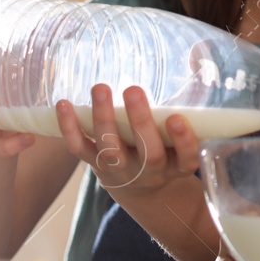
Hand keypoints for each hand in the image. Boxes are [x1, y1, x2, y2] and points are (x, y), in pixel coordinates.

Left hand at [56, 84, 200, 198]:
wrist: (142, 190)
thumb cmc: (167, 154)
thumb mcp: (181, 144)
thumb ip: (183, 120)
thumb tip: (196, 70)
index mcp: (177, 166)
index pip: (185, 157)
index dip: (183, 141)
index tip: (177, 118)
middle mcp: (150, 172)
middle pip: (148, 152)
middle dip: (140, 121)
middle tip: (134, 90)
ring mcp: (121, 170)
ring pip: (111, 149)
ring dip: (104, 118)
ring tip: (100, 88)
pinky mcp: (96, 165)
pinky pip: (80, 148)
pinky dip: (69, 127)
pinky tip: (63, 104)